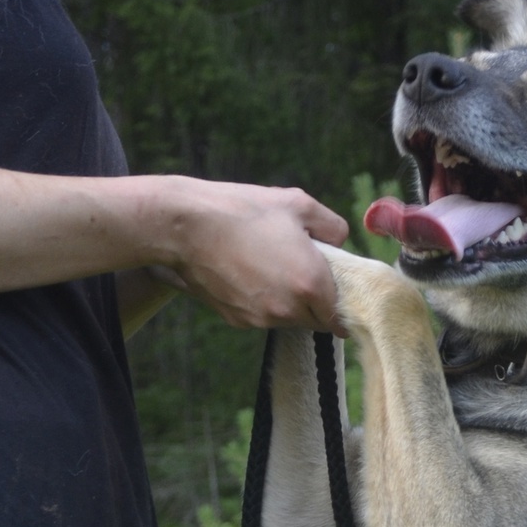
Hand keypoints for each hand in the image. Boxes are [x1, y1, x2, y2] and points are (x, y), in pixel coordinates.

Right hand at [158, 180, 348, 329]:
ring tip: (272, 268)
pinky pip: (262, 318)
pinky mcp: (238, 321)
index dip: (340, 305)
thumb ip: (332, 227)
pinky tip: (250, 275)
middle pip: (316, 322)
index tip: (335, 292)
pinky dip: (264, 304)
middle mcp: (289, 309)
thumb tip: (341, 243)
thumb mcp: (298, 204)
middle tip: (304, 273)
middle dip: (316, 304)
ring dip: (290, 304)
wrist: (185, 226)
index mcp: (311, 283)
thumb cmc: (242, 210)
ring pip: (289, 321)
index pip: (340, 317)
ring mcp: (262, 319)